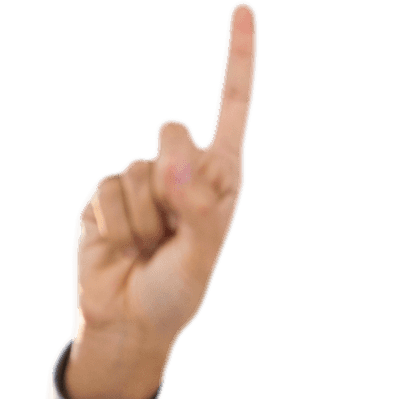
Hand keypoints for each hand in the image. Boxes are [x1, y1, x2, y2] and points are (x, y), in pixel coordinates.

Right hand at [71, 2, 257, 358]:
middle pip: (174, 130)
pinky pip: (108, 189)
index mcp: (223, 180)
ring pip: (138, 169)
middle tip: (173, 230)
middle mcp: (185, 171)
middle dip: (173, 178)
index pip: (233, 108)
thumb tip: (177, 164)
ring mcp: (144, 179)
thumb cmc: (177, 294)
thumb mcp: (201, 261)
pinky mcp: (106, 191)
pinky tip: (122, 246)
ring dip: (145, 219)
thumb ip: (198, 213)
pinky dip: (118, 224)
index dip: (238, 59)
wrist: (129, 320)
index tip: (245, 8)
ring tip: (150, 248)